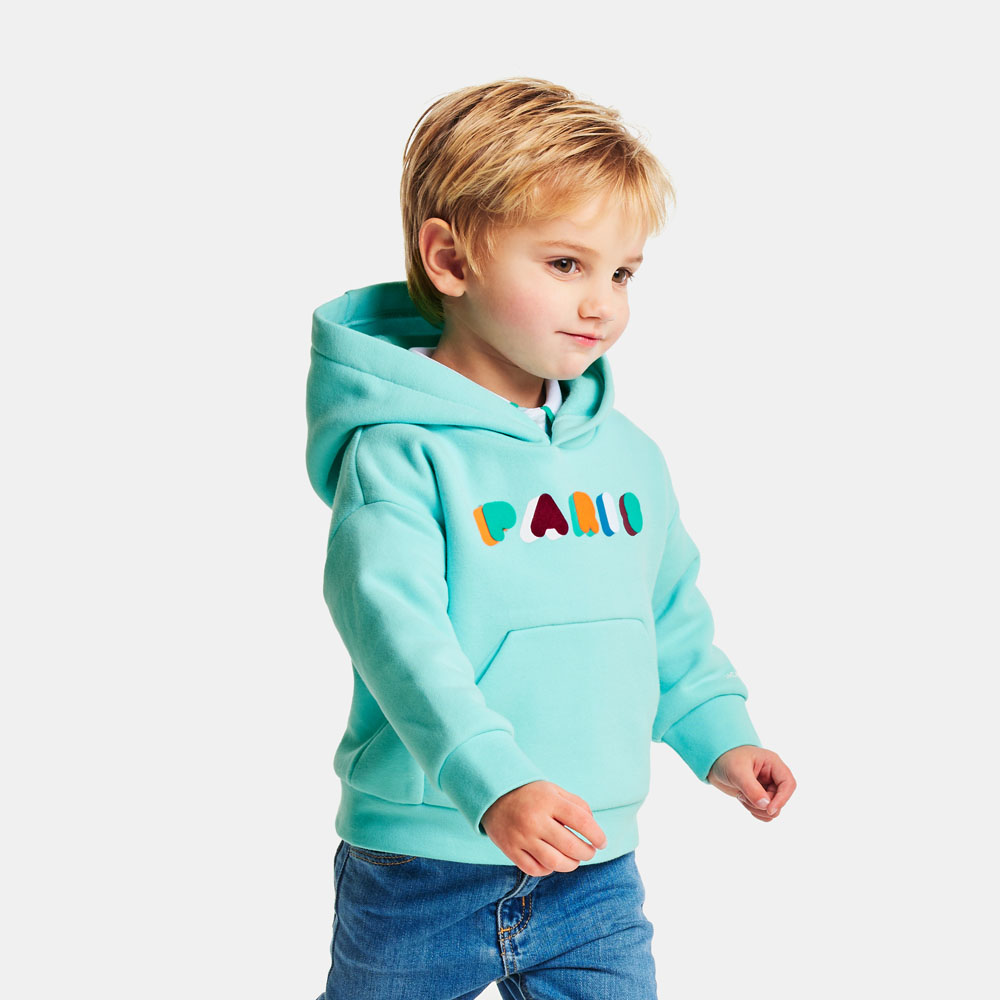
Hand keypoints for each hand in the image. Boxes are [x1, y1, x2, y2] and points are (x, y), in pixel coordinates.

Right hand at [481, 780, 606, 875]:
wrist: (492, 795)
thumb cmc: (530, 794)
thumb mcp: (553, 790)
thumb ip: (576, 805)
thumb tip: (593, 827)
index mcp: (548, 801)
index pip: (581, 821)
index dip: (597, 835)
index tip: (602, 842)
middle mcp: (535, 820)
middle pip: (571, 846)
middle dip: (587, 853)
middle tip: (589, 851)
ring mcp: (522, 837)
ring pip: (555, 863)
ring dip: (571, 864)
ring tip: (574, 859)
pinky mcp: (511, 850)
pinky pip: (536, 869)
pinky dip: (549, 869)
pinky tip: (553, 861)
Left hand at [707, 745, 795, 821]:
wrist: (714, 763)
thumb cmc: (727, 759)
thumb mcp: (737, 771)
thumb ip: (752, 788)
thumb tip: (766, 806)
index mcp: (773, 764)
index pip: (788, 784)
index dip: (783, 799)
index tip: (769, 809)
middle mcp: (773, 776)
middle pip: (780, 799)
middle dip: (762, 804)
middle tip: (743, 796)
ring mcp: (767, 787)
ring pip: (773, 809)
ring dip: (756, 808)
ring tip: (741, 796)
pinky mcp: (760, 797)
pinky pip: (765, 812)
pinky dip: (754, 811)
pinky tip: (742, 799)